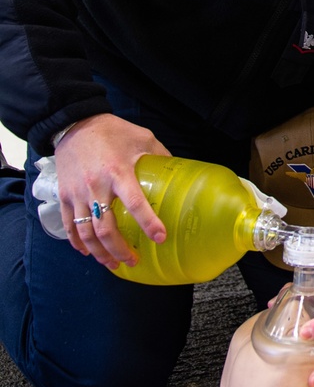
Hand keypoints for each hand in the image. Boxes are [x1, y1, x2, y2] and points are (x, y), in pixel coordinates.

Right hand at [54, 113, 170, 268]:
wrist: (75, 123)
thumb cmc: (112, 130)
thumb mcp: (142, 137)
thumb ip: (160, 155)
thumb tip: (176, 172)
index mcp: (119, 172)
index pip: (135, 203)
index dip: (149, 223)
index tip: (160, 237)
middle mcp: (96, 186)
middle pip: (105, 229)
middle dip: (119, 250)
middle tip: (133, 261)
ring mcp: (77, 193)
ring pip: (86, 233)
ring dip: (100, 253)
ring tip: (113, 263)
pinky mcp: (64, 195)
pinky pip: (68, 225)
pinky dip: (77, 242)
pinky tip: (87, 252)